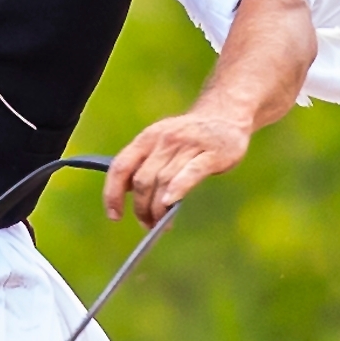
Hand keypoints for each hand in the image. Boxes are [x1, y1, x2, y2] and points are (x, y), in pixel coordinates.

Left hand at [106, 102, 256, 221]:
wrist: (226, 116)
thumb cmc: (189, 137)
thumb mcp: (161, 142)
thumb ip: (144, 162)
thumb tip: (124, 191)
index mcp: (147, 138)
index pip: (121, 166)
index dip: (113, 194)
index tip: (114, 215)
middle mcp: (165, 139)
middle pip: (143, 180)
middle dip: (141, 207)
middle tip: (146, 224)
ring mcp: (188, 145)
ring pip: (164, 181)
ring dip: (159, 208)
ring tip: (160, 223)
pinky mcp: (211, 154)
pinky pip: (191, 173)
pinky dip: (178, 189)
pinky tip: (171, 203)